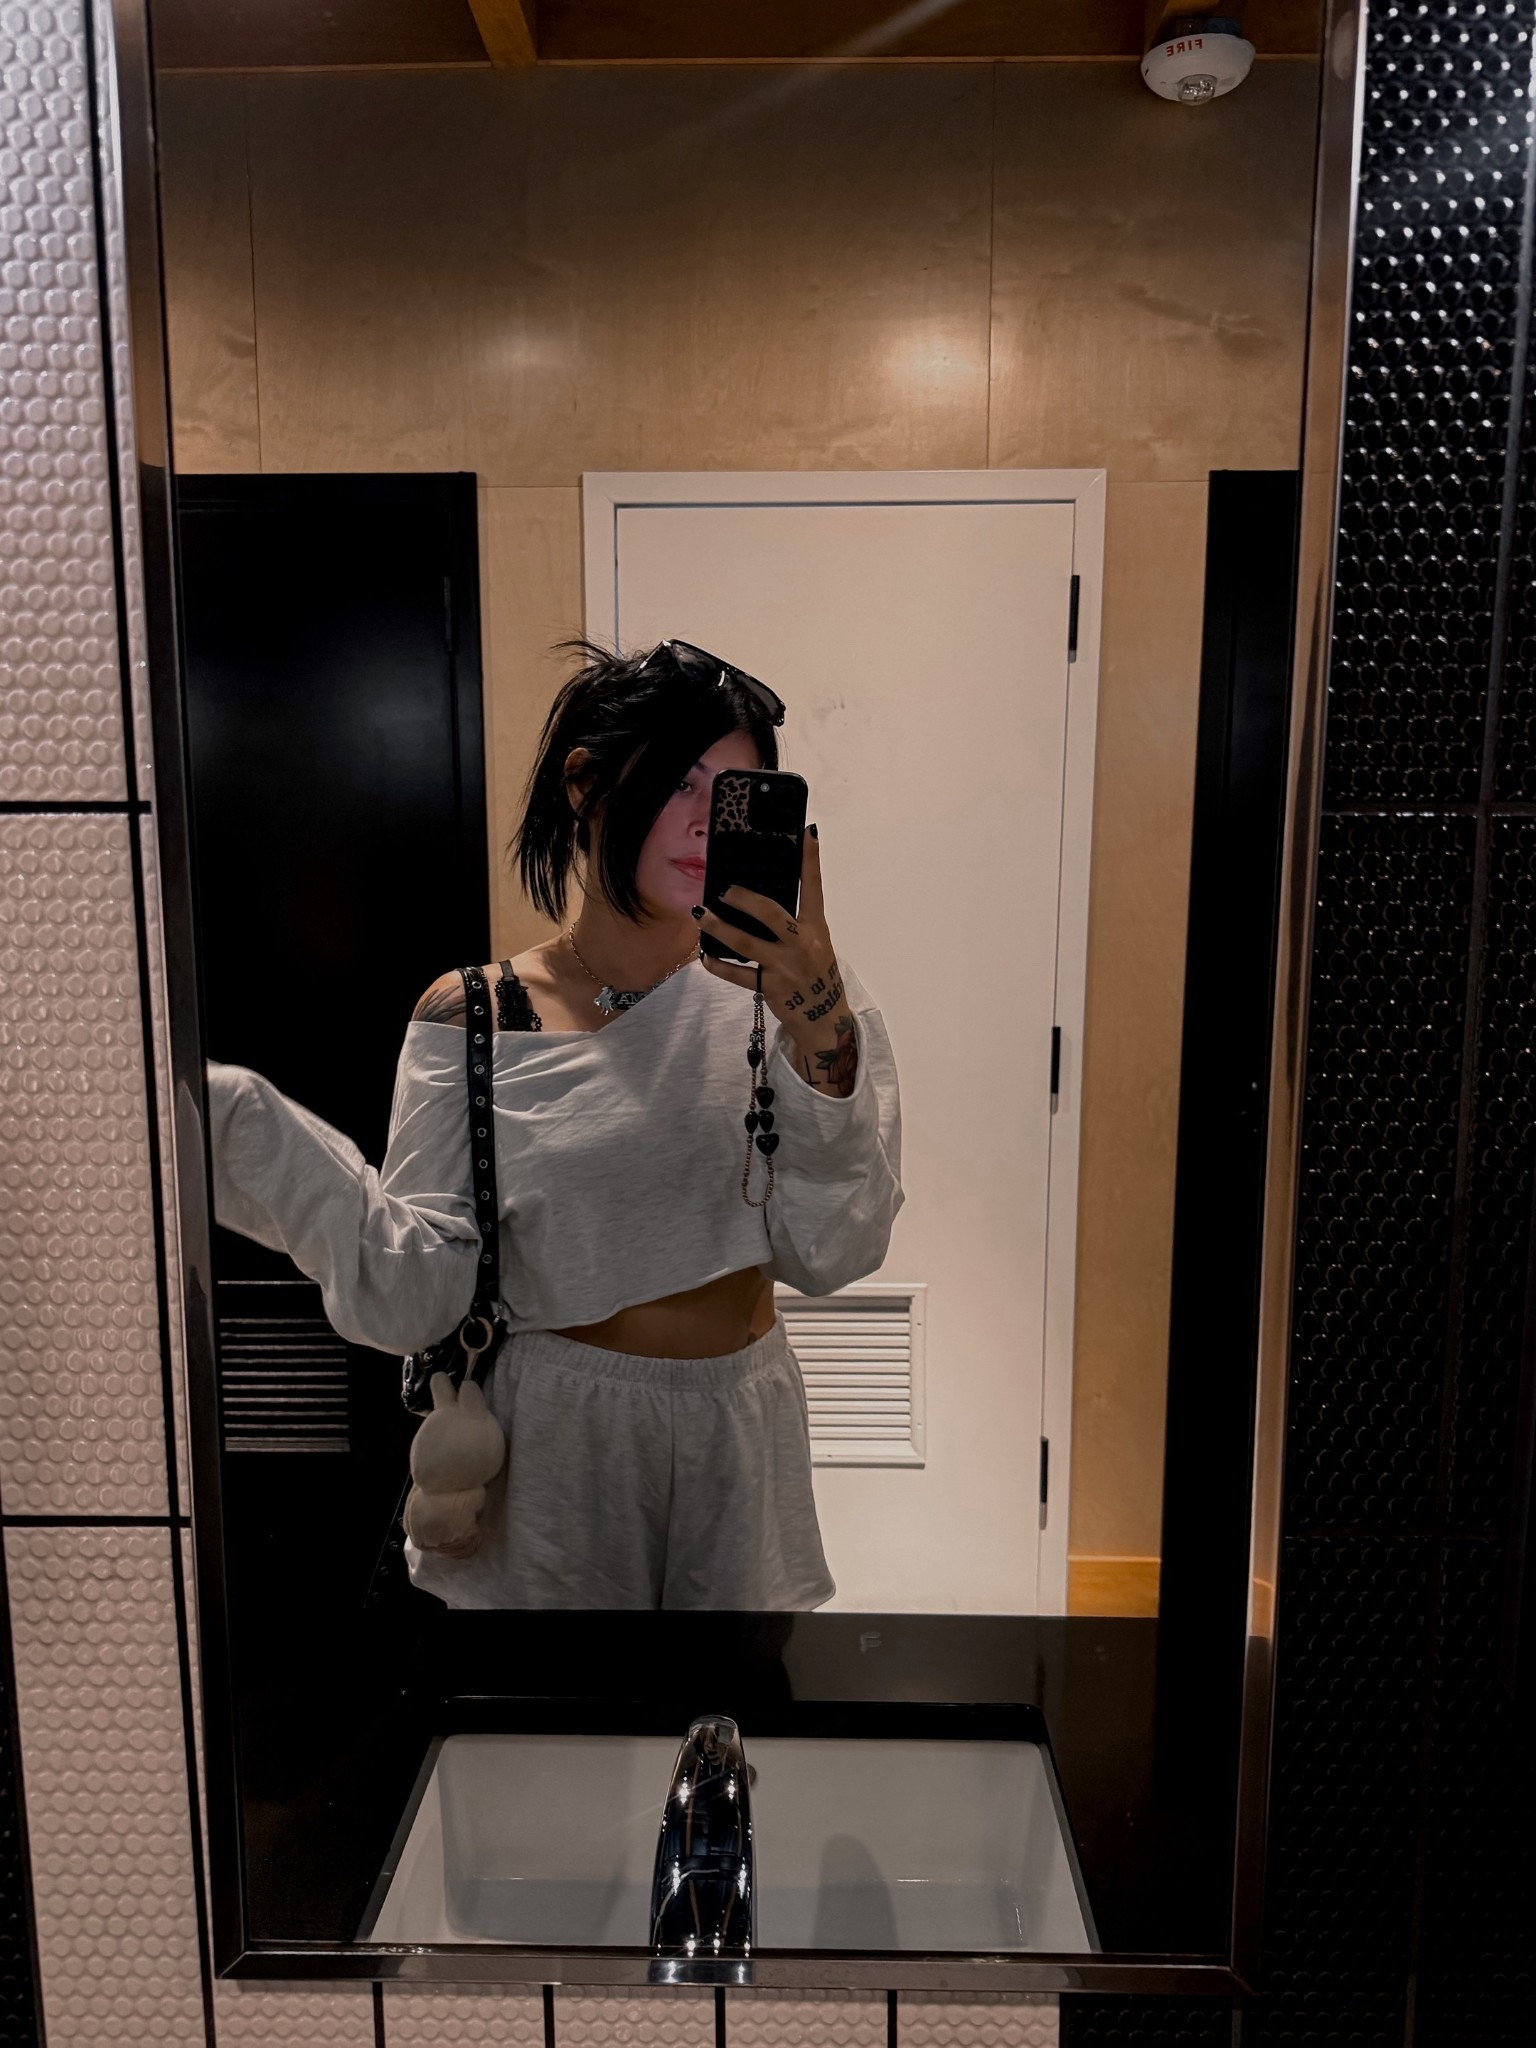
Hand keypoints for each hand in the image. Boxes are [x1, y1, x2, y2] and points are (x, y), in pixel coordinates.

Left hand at [694, 827, 858, 1096]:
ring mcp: (785, 966)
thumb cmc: (816, 977)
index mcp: (816, 929)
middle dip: (745, 898)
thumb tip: (758, 903)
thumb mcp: (815, 946)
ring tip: (701, 914)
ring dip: (720, 927)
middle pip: (771, 912)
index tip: (807, 832)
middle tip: (724, 889)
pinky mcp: (770, 987)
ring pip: (747, 943)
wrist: (825, 1021)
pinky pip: (738, 974)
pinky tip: (705, 957)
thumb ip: (794, 926)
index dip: (810, 860)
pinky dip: (719, 965)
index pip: (814, 888)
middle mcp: (802, 944)